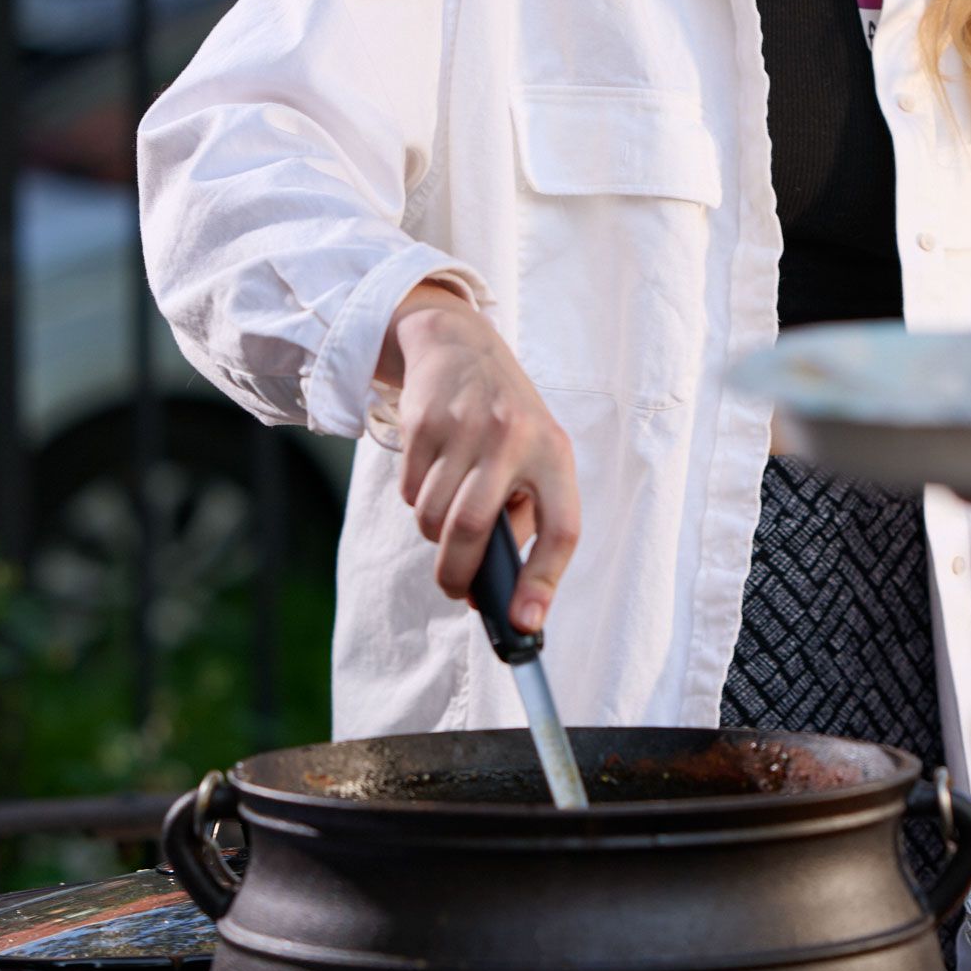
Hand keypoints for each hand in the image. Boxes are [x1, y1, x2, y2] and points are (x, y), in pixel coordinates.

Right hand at [381, 288, 579, 628]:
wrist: (459, 347)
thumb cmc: (506, 421)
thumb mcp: (536, 456)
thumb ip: (524, 518)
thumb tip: (498, 593)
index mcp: (555, 453)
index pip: (560, 528)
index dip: (543, 581)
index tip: (524, 623)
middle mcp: (513, 438)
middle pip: (473, 529)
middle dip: (457, 574)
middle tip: (456, 590)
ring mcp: (465, 428)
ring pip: (433, 518)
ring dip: (434, 535)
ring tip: (447, 514)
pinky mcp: (424, 422)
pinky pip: (410, 492)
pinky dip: (416, 501)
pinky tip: (433, 473)